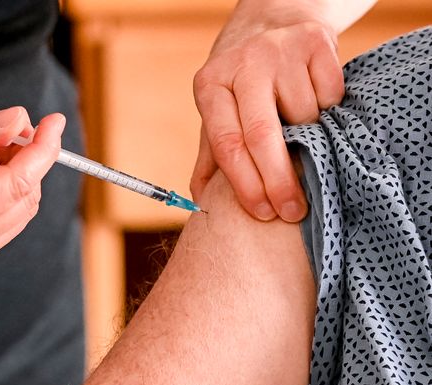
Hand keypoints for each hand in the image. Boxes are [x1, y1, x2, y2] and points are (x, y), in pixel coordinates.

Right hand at [0, 107, 63, 277]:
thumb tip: (20, 121)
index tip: (54, 122)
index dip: (43, 149)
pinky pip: (7, 221)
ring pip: (21, 209)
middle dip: (27, 158)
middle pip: (26, 197)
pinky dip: (4, 193)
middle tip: (5, 130)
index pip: (18, 183)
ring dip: (15, 174)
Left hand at [192, 3, 343, 221]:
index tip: (262, 213)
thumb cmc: (242, 84)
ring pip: (304, 117)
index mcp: (210, 85)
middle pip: (262, 135)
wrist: (272, 24)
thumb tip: (200, 202)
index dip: (245, 184)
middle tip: (291, 212)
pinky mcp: (315, 41)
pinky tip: (315, 102)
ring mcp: (280, 49)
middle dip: (278, 180)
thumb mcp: (218, 112)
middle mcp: (243, 64)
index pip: (227, 143)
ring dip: (309, 138)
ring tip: (300, 130)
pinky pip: (330, 96)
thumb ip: (212, 156)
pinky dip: (328, 111)